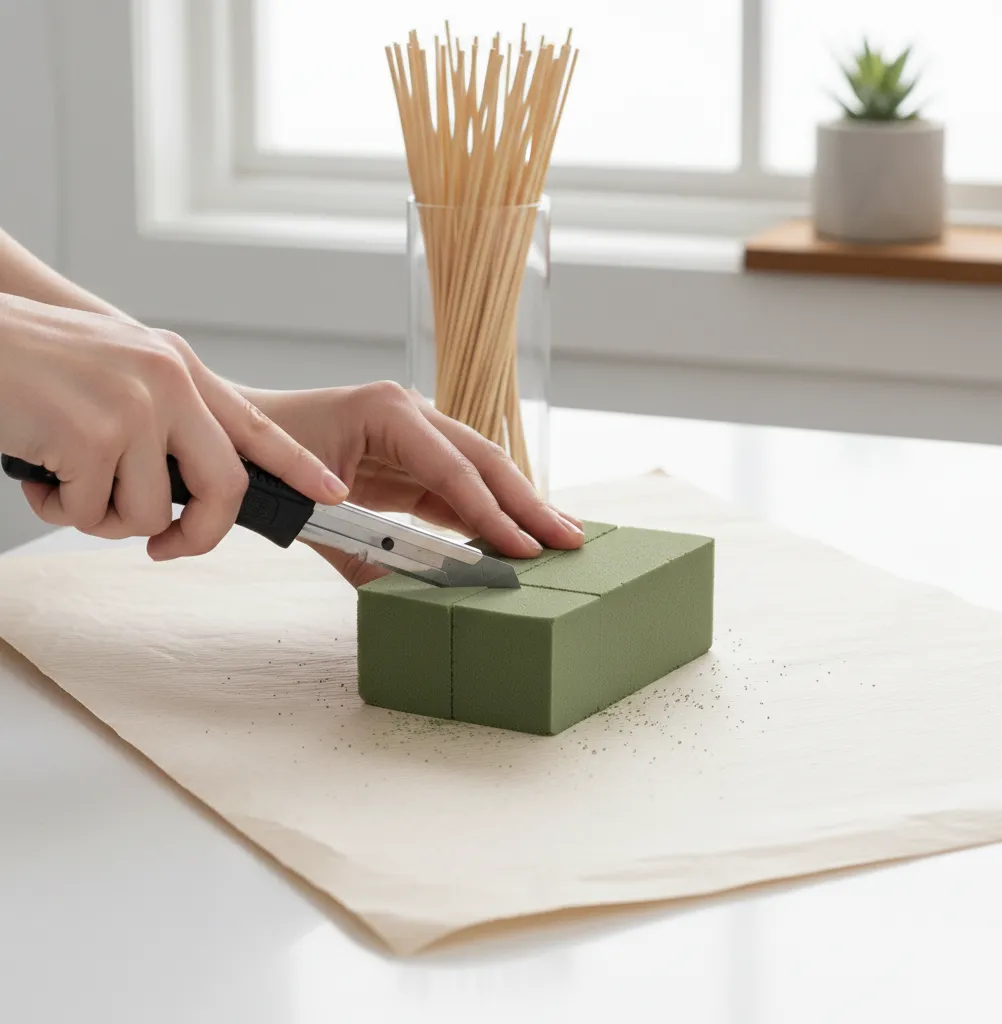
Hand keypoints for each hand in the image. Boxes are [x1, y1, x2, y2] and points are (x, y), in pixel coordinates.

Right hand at [0, 294, 346, 558]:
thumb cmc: (30, 361)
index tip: (329, 491)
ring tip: (66, 478)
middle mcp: (168, 382)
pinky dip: (59, 508)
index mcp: (178, 367)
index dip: (298, 464)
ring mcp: (134, 408)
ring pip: (150, 514)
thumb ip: (162, 416)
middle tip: (166, 547)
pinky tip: (38, 470)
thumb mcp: (116, 370)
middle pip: (225, 487)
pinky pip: (91, 514)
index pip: (256, 425)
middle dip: (199, 534)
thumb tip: (185, 488)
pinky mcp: (92, 437)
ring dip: (102, 516)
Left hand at [240, 381, 584, 585]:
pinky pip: (457, 486)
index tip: (525, 547)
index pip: (454, 469)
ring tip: (561, 536)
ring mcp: (414, 432)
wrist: (233, 439)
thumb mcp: (311, 514)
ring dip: (518, 505)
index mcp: (388, 411)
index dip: (492, 512)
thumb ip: (364, 556)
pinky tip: (515, 533)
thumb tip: (413, 599)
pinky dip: (486, 511)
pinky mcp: (411, 457)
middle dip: (528, 503)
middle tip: (571, 539)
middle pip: (484, 461)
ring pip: (480, 471)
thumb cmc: (266, 466)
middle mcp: (411, 412)